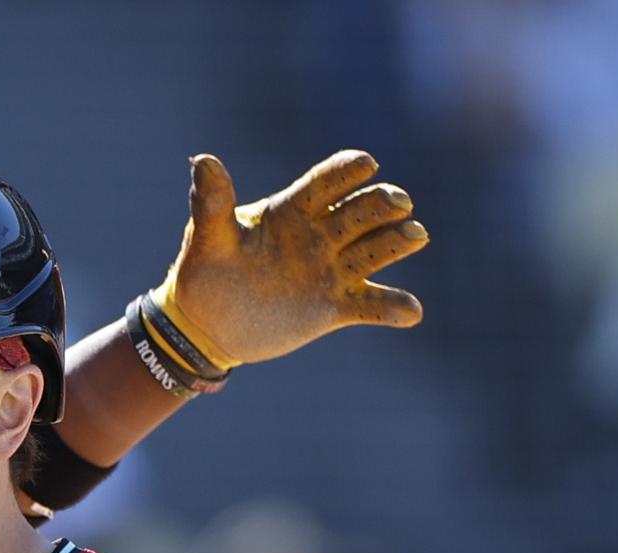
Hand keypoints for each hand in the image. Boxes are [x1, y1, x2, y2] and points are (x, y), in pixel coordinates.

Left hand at [154, 151, 426, 370]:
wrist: (206, 325)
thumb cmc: (205, 273)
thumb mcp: (208, 239)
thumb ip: (212, 203)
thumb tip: (202, 160)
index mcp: (292, 209)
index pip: (325, 184)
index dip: (345, 173)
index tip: (366, 163)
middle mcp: (320, 234)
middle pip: (360, 213)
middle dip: (382, 205)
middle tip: (398, 202)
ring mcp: (332, 269)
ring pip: (374, 251)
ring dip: (396, 242)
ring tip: (415, 234)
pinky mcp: (336, 306)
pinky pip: (371, 305)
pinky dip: (392, 308)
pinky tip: (411, 312)